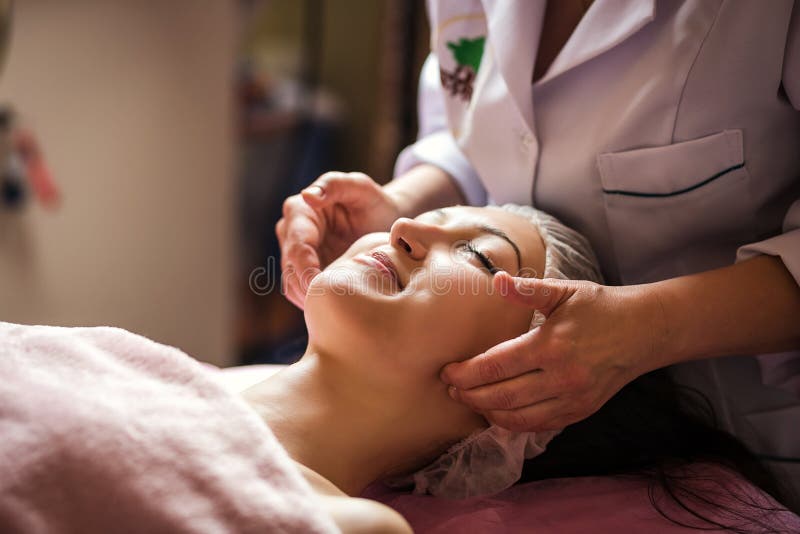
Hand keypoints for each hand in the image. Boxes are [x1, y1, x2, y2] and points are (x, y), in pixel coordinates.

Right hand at [276, 172, 400, 308]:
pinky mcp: (303, 269)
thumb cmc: (371, 200)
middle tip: (333, 307)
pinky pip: (300, 290)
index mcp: (299, 212)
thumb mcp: (359, 187)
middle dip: (308, 289)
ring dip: (308, 299)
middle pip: (290, 269)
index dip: (308, 271)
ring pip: (291, 283)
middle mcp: (290, 232)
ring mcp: (294, 252)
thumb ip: (335, 186)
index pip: (296, 247)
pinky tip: (333, 307)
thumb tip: (307, 196)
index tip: (324, 288)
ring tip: (335, 310)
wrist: (381, 218)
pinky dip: (314, 301)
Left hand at [440, 271, 667, 430]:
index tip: (447, 372)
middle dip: (470, 395)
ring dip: (487, 412)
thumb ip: (527, 290)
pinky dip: (512, 423)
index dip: (467, 373)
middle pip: (502, 396)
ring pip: (518, 418)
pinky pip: (538, 426)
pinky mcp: (580, 412)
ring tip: (468, 400)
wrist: (642, 332)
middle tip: (450, 389)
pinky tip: (496, 412)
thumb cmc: (599, 307)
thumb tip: (495, 280)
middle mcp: (561, 378)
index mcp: (551, 346)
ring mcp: (572, 399)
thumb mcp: (563, 291)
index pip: (497, 366)